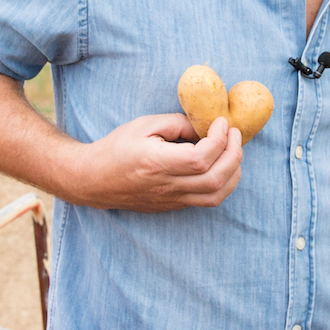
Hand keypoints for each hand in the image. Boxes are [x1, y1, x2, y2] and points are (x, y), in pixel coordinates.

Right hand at [59, 112, 242, 211]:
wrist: (95, 180)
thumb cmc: (117, 148)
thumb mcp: (143, 125)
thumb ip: (177, 123)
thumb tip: (204, 127)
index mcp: (157, 163)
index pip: (201, 158)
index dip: (219, 140)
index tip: (222, 123)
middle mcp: (167, 186)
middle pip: (215, 179)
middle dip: (234, 154)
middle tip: (234, 134)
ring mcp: (171, 199)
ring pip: (216, 195)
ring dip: (233, 173)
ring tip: (233, 151)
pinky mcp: (174, 206)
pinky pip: (208, 200)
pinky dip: (223, 183)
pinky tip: (222, 165)